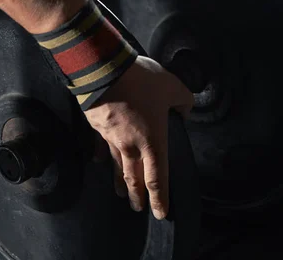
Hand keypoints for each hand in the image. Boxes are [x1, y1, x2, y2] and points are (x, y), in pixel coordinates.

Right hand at [84, 55, 193, 219]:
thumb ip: (184, 102)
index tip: (160, 213)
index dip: (159, 198)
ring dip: (120, 182)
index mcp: (153, 141)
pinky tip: (99, 162)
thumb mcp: (173, 87)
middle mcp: (131, 146)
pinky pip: (100, 147)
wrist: (104, 69)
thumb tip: (184, 112)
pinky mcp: (97, 127)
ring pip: (116, 166)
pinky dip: (101, 156)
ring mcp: (111, 138)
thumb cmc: (142, 81)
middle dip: (138, 196)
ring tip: (121, 194)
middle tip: (138, 209)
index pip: (157, 178)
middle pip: (134, 178)